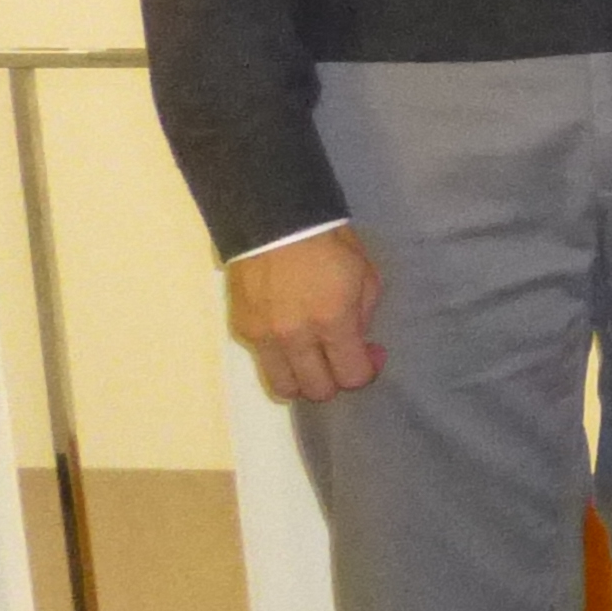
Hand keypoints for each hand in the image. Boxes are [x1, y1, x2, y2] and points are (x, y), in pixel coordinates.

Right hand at [225, 225, 383, 403]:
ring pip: (283, 387)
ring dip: (303, 380)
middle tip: (340, 359)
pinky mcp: (242, 329)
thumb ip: (363, 317)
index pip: (351, 377)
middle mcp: (295, 336)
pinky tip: (289, 339)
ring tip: (312, 360)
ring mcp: (263, 336)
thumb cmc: (329, 243)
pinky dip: (280, 360)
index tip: (370, 355)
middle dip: (335, 380)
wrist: (274, 219)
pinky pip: (263, 362)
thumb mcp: (365, 275)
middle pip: (317, 391)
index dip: (366, 372)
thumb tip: (359, 345)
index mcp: (332, 321)